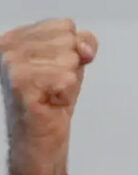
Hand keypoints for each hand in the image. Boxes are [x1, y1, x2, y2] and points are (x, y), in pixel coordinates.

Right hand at [0, 18, 97, 174]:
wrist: (41, 140)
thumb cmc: (52, 102)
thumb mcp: (72, 65)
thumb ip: (82, 45)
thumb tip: (84, 47)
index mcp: (16, 37)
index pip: (65, 26)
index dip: (73, 51)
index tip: (58, 71)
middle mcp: (8, 46)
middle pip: (69, 40)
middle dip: (71, 67)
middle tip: (54, 86)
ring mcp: (12, 64)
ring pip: (69, 58)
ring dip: (68, 82)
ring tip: (51, 94)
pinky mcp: (21, 83)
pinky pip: (65, 77)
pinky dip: (66, 93)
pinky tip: (51, 102)